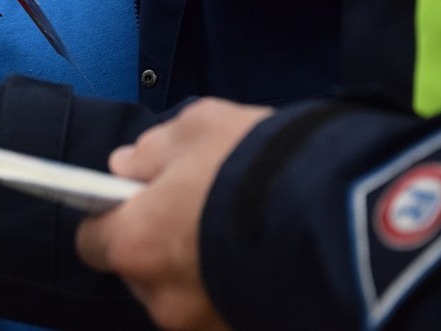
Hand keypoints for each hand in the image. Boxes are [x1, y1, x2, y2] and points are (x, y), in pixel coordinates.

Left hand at [74, 98, 272, 330]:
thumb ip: (152, 150)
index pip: (93, 242)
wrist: (347, 219)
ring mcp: (206, 324)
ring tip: (240, 234)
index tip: (130, 202)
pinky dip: (237, 286)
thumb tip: (127, 165)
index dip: (110, 219)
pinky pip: (227, 306)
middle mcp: (163, 296)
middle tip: (198, 212)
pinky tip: (263, 257)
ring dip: (202, 269)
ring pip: (188, 293)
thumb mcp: (198, 128)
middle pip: (143, 272)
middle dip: (163, 245)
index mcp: (136, 243)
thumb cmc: (259, 167)